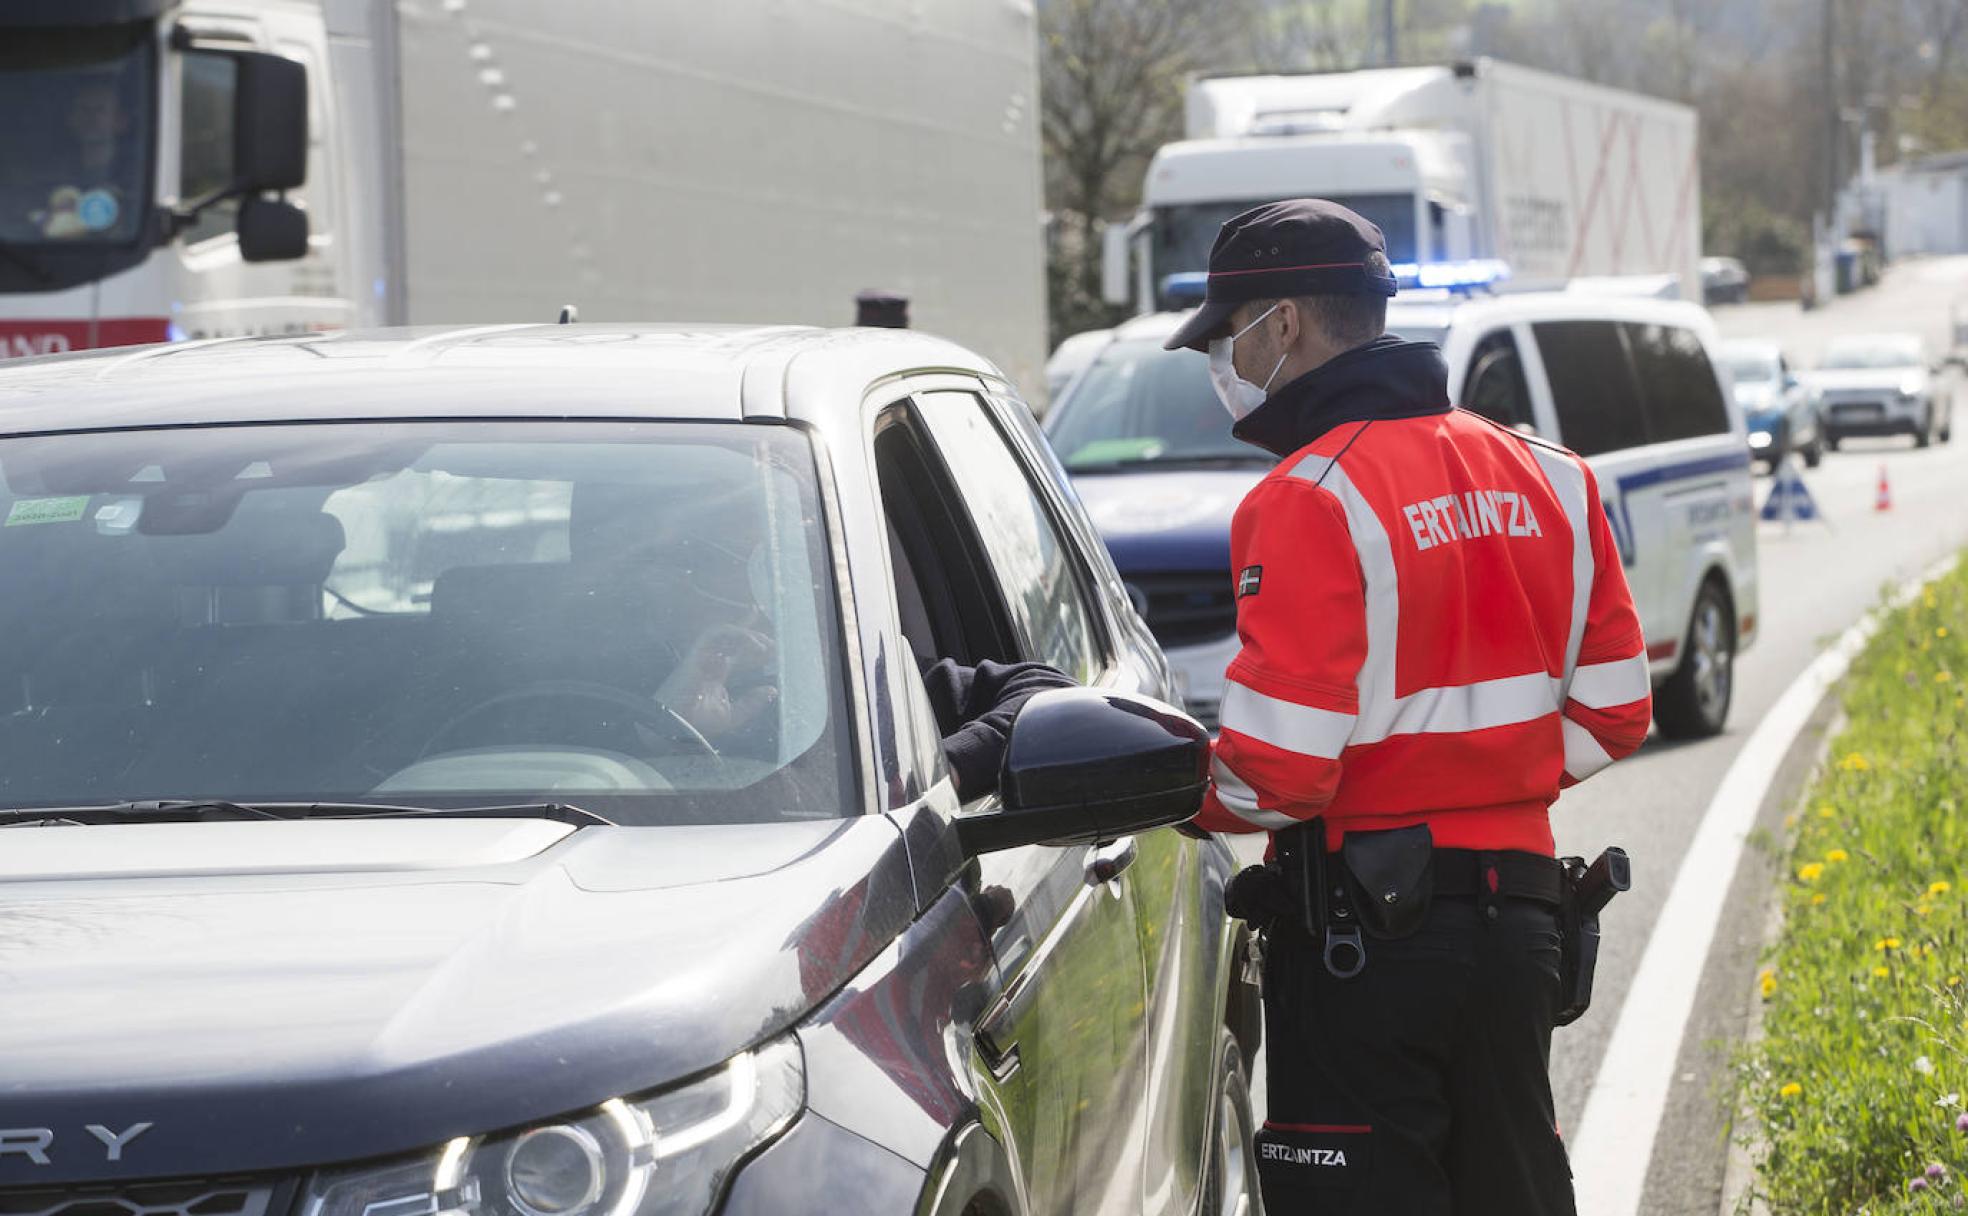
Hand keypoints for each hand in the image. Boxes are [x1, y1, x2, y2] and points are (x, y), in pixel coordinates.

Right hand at [657, 626, 776, 738]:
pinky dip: (736, 634)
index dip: (753, 642)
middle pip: (733, 638)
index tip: (773, 640)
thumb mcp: (733, 716)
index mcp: (717, 673)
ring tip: (765, 646)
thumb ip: (752, 703)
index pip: (737, 652)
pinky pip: (716, 634)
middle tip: (776, 644)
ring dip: (748, 634)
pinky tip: (754, 644)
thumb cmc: (696, 723)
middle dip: (755, 636)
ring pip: (726, 633)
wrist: (675, 725)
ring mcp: (703, 655)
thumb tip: (772, 690)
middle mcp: (710, 661)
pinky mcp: (696, 653)